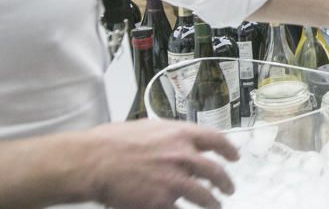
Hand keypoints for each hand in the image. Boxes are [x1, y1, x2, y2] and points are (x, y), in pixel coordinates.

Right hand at [87, 119, 237, 208]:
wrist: (93, 161)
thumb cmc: (112, 142)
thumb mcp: (148, 127)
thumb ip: (168, 135)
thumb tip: (177, 139)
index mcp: (180, 134)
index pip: (216, 140)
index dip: (228, 149)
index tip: (234, 156)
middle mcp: (183, 156)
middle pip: (215, 171)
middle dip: (225, 181)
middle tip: (229, 188)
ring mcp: (174, 179)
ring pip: (204, 195)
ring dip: (213, 203)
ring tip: (216, 206)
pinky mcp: (162, 200)